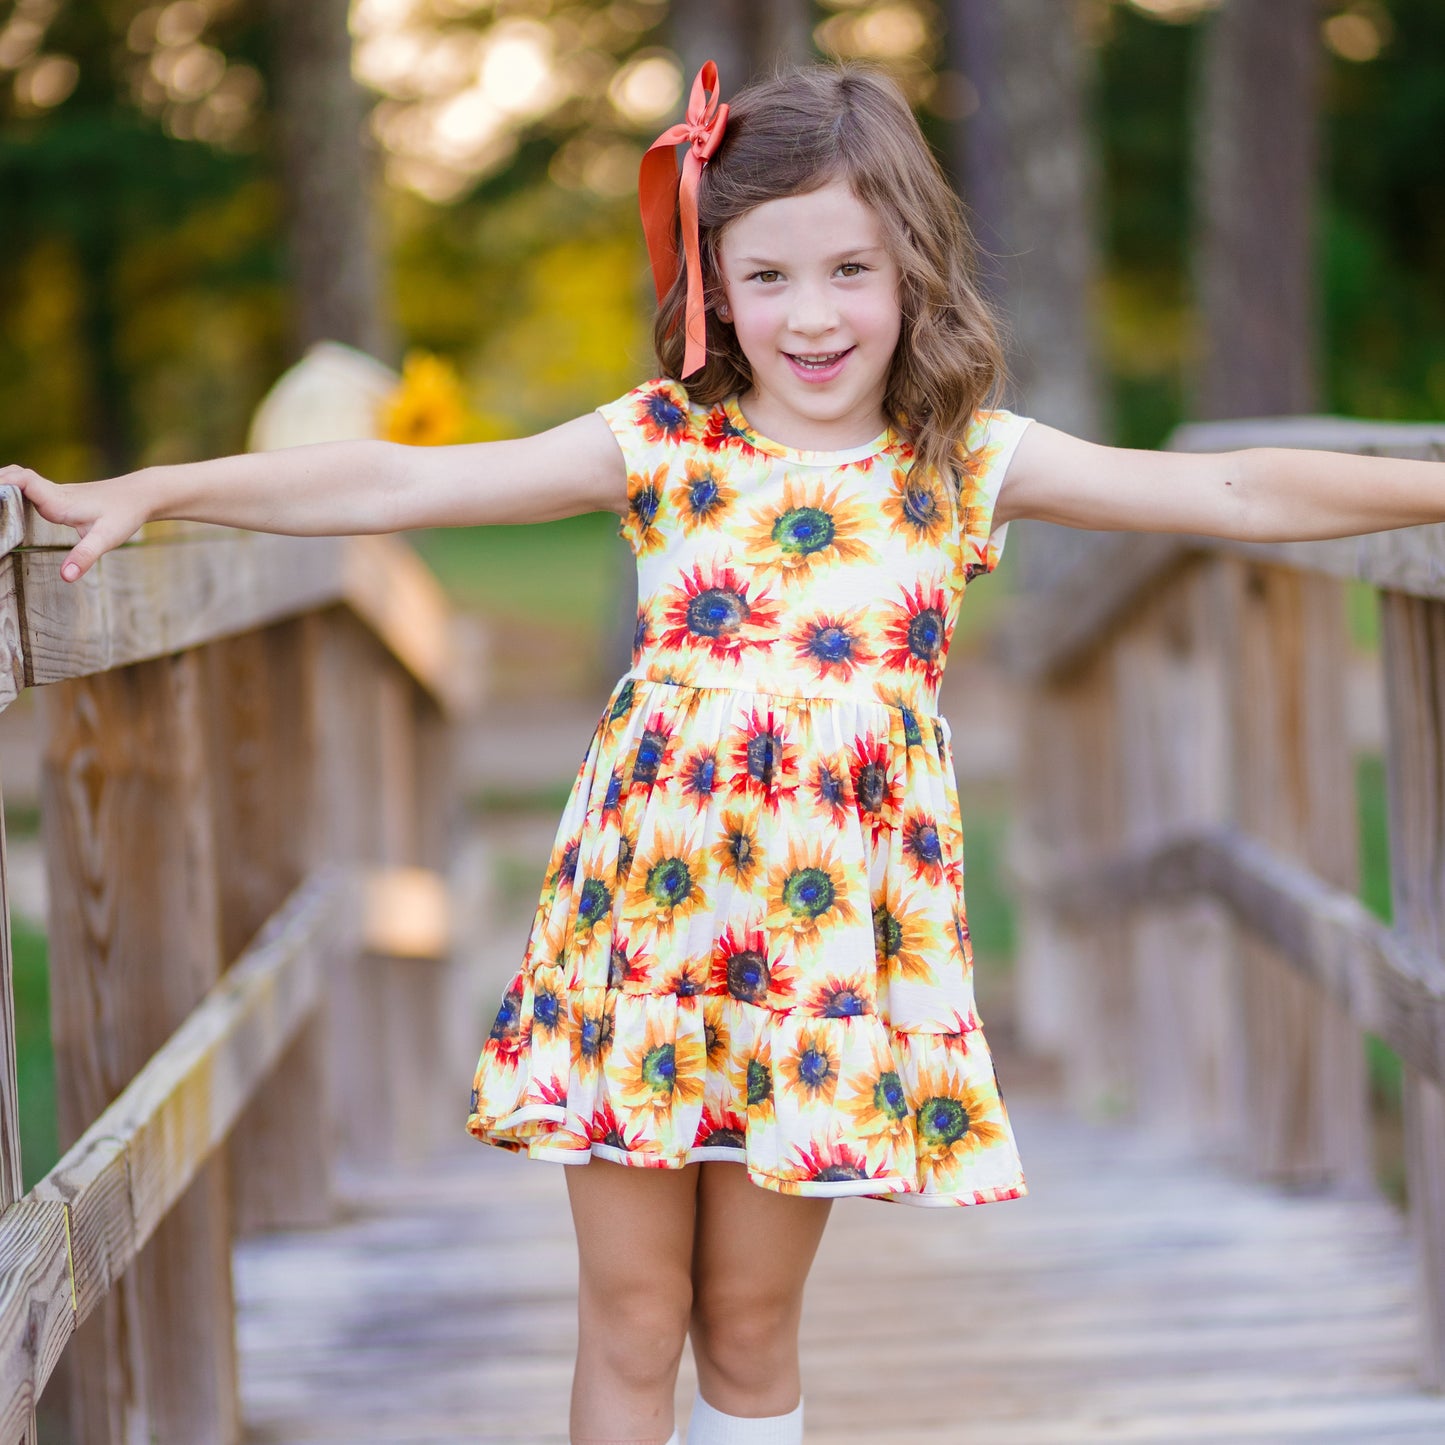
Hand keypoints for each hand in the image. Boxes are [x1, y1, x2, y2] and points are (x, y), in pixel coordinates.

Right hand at [0, 465, 150, 582]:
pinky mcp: (60, 496)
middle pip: (13, 477)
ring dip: (1, 484)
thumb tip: (66, 577)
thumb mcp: (107, 539)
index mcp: (59, 500)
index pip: (23, 481)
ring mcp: (56, 492)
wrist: (141, 496)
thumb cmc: (124, 515)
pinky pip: (28, 487)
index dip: (2, 483)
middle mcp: (54, 493)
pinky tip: (6, 503)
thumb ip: (85, 557)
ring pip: (19, 480)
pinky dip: (12, 489)